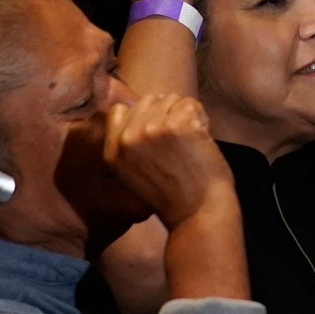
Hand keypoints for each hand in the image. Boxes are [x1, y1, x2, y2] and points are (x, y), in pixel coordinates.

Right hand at [104, 93, 233, 228]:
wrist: (198, 214)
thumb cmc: (174, 195)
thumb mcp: (134, 174)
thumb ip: (129, 144)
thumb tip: (139, 109)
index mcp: (112, 152)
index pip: (119, 110)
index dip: (143, 114)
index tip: (160, 133)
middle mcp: (127, 139)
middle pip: (149, 100)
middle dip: (169, 113)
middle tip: (181, 141)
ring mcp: (151, 130)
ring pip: (172, 99)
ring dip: (187, 116)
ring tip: (191, 143)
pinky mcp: (177, 126)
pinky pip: (192, 104)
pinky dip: (202, 118)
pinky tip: (202, 141)